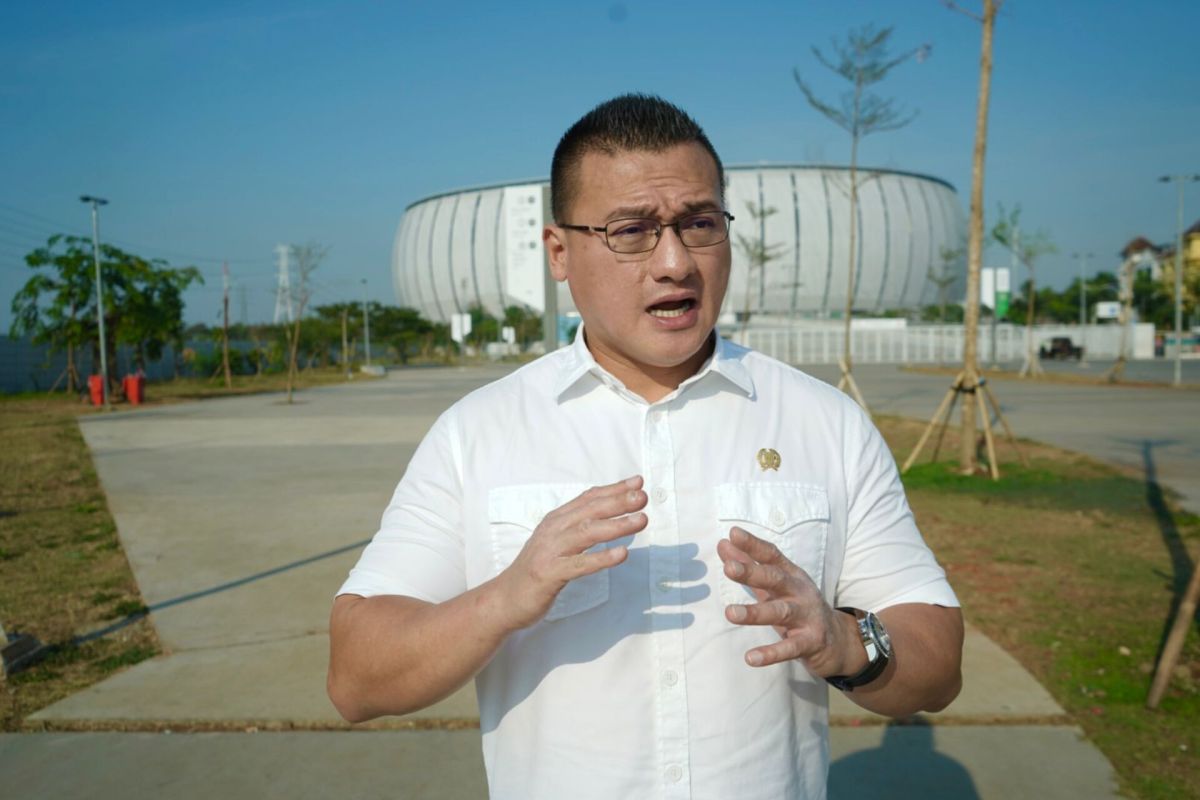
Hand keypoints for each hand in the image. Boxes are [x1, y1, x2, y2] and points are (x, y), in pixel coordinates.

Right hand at [493, 476, 647, 629]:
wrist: (505, 598)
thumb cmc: (537, 569)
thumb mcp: (556, 541)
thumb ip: (578, 527)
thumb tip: (609, 514)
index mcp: (556, 520)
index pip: (588, 498)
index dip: (613, 488)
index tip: (638, 481)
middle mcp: (553, 530)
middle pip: (590, 511)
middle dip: (618, 501)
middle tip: (642, 495)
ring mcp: (550, 551)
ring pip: (587, 533)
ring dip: (616, 525)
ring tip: (641, 520)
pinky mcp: (549, 574)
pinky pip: (580, 564)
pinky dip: (602, 558)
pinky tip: (622, 554)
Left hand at [717, 527, 859, 675]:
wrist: (836, 641)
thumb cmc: (797, 607)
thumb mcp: (774, 586)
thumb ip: (749, 566)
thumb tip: (723, 544)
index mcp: (791, 575)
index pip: (771, 556)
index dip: (753, 545)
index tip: (733, 534)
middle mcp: (800, 592)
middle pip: (775, 579)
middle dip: (752, 573)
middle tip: (729, 568)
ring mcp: (807, 617)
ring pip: (780, 612)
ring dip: (755, 613)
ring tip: (730, 613)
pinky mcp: (811, 642)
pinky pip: (790, 648)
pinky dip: (771, 653)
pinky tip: (751, 658)